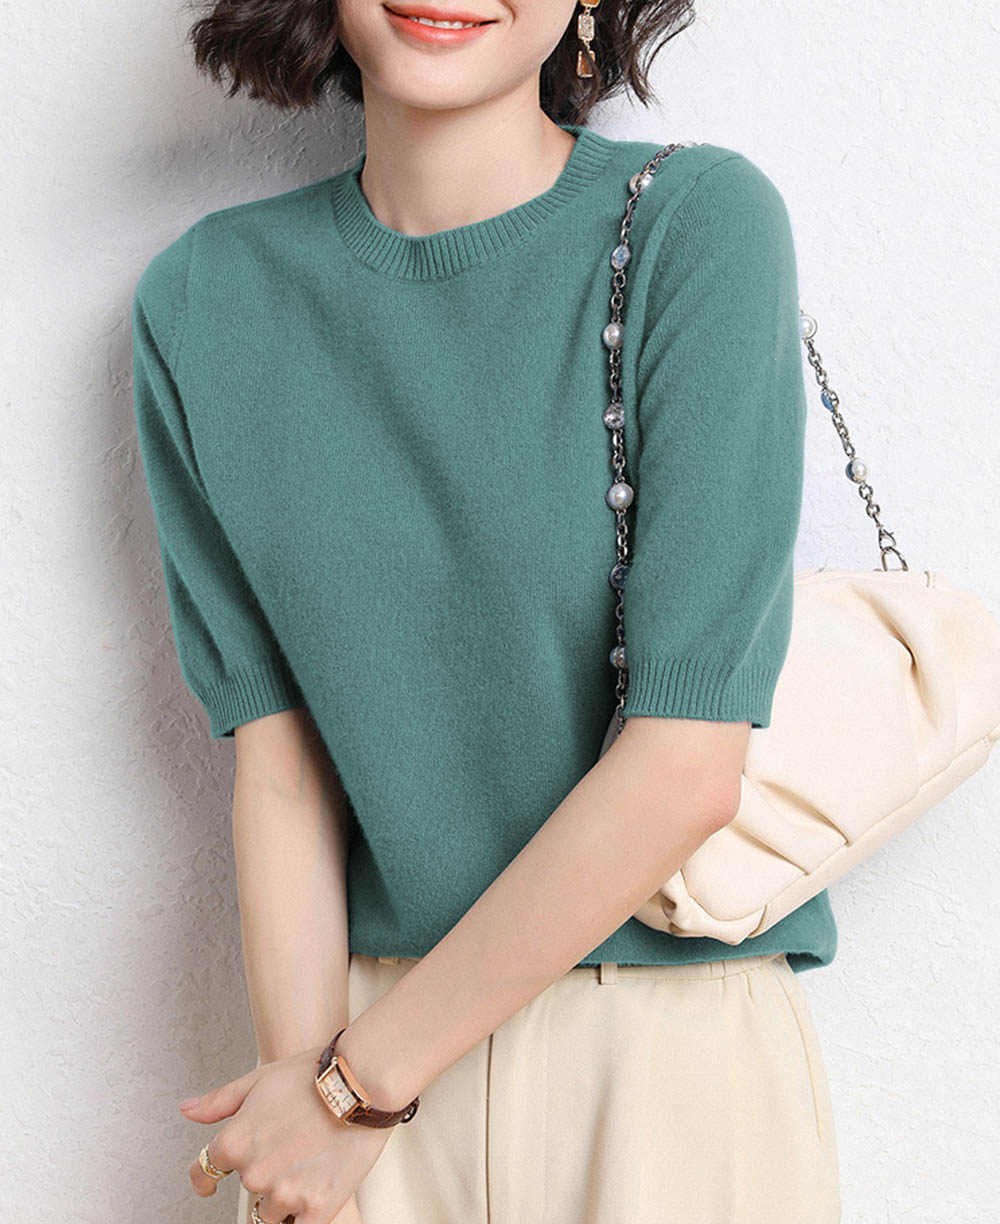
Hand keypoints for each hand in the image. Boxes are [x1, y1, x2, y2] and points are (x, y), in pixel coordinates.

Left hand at [181, 1044, 393, 1222]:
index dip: (206, 1179)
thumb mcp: (259, 1080)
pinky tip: (318, 1188)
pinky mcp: (316, 1209)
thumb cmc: (313, 1076)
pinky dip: (306, 1212)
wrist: (361, 1083)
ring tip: (311, 1162)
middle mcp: (254, 1173)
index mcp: (235, 1143)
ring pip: (273, 1212)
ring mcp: (284, 1195)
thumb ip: (219, 1102)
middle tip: (292, 1146)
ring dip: (287, 1195)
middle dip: (266, 1174)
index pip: (204, 1173)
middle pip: (249, 1191)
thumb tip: (187, 1110)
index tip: (208, 1184)